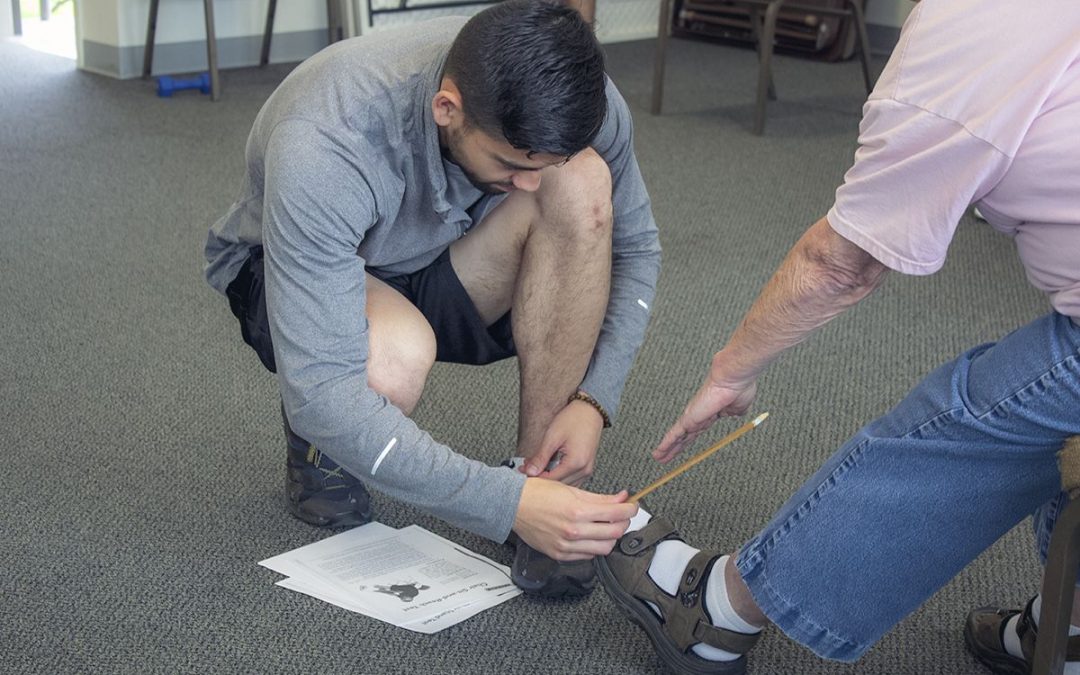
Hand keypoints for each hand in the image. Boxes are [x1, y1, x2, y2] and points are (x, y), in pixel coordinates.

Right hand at [512, 478, 636, 560]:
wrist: (512, 505)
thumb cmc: (537, 493)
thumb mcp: (572, 489)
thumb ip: (600, 497)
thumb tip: (621, 498)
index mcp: (577, 511)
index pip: (616, 513)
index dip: (630, 509)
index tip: (632, 506)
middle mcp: (573, 531)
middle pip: (614, 533)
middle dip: (623, 522)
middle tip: (622, 515)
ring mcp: (567, 545)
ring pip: (604, 548)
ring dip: (611, 537)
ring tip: (608, 526)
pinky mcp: (560, 554)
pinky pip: (588, 556)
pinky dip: (595, 547)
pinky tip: (592, 536)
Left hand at [523, 400, 602, 485]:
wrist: (590, 410)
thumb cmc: (573, 419)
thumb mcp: (552, 437)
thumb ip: (541, 457)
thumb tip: (529, 472)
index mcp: (575, 463)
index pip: (550, 480)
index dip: (534, 476)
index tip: (521, 470)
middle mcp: (584, 470)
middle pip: (557, 484)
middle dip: (540, 477)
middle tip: (526, 466)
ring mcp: (587, 470)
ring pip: (564, 484)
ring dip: (549, 478)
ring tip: (536, 465)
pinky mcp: (586, 468)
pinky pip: (571, 480)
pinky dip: (559, 476)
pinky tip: (548, 467)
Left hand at [652, 365, 757, 463]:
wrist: (732, 380)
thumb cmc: (738, 388)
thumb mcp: (739, 407)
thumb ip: (734, 411)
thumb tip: (734, 413)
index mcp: (711, 413)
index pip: (697, 430)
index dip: (690, 439)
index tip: (684, 445)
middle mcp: (699, 416)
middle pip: (685, 436)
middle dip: (676, 447)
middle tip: (665, 456)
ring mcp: (692, 417)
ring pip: (676, 437)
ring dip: (667, 448)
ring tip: (658, 457)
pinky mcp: (688, 419)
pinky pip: (675, 434)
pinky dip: (666, 444)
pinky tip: (659, 452)